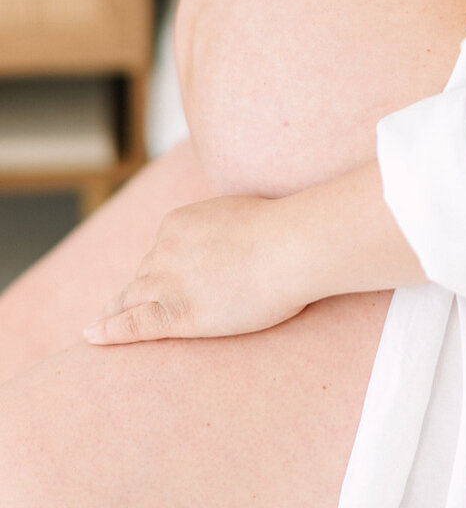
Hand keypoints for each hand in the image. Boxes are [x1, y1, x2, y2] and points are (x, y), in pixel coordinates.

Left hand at [82, 196, 307, 344]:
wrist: (288, 247)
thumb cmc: (280, 230)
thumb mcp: (238, 212)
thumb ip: (219, 227)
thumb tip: (226, 238)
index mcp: (177, 223)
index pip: (159, 251)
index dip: (155, 269)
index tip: (147, 280)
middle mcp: (164, 249)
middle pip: (142, 275)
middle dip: (133, 291)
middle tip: (114, 307)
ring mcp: (167, 282)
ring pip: (132, 298)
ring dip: (116, 311)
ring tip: (99, 327)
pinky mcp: (176, 313)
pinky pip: (133, 325)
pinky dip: (110, 331)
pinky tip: (92, 337)